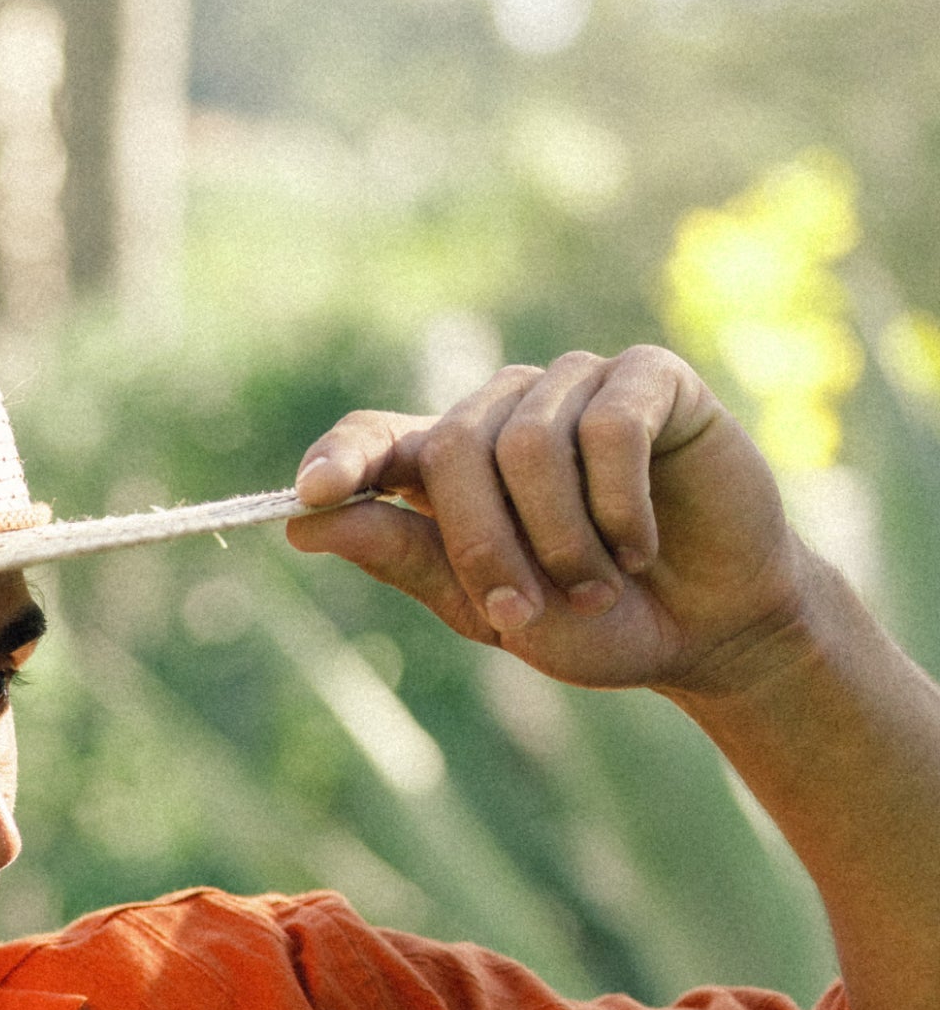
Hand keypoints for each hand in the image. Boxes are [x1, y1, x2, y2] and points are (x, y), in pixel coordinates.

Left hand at [286, 347, 813, 698]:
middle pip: (452, 450)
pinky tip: (642, 542)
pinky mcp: (649, 380)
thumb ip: (407, 559)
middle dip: (484, 548)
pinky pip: (609, 428)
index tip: (311, 492)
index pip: (376, 436)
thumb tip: (303, 522)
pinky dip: (621, 507)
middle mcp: (506, 413)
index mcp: (452, 469)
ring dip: (562, 541)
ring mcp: (576, 387)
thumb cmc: (593, 622)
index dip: (342, 456)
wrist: (707, 630)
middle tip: (529, 614)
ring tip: (598, 585)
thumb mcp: (487, 609)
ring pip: (529, 444)